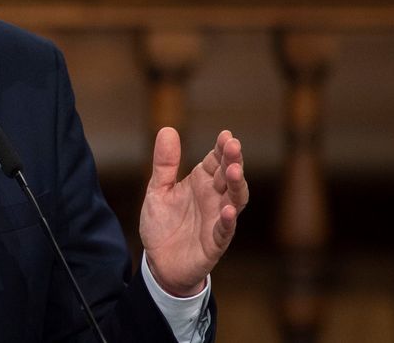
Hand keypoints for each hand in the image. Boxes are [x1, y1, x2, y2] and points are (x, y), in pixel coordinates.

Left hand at [139, 128, 246, 296]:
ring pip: (234, 199)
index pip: (215, 160)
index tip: (226, 134)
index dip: (221, 148)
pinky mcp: (215, 242)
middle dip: (232, 160)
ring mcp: (217, 219)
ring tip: (233, 170)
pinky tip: (228, 209)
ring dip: (236, 185)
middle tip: (233, 145)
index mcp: (201, 182)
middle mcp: (213, 198)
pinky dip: (228, 220)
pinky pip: (224, 230)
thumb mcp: (158, 190)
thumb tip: (168, 129)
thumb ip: (164, 164)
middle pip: (228, 176)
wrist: (159, 263)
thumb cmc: (163, 225)